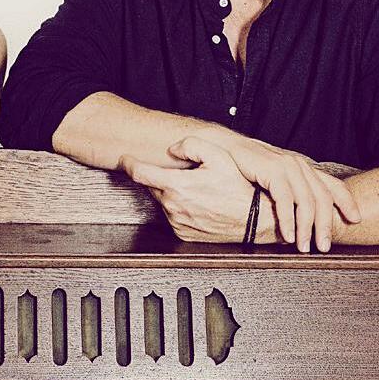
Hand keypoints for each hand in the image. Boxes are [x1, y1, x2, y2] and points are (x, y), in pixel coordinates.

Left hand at [120, 137, 273, 242]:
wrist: (254, 219)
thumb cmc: (239, 189)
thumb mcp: (219, 157)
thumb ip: (192, 145)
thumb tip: (173, 149)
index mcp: (177, 186)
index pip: (140, 174)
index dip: (129, 163)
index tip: (125, 159)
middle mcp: (173, 206)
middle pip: (152, 186)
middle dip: (159, 178)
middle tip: (180, 173)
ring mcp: (177, 222)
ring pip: (162, 201)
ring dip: (171, 193)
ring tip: (196, 190)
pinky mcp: (183, 233)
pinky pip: (172, 216)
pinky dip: (179, 208)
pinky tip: (198, 203)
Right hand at [224, 136, 362, 252]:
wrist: (223, 147)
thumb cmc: (247, 166)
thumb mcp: (274, 179)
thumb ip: (290, 192)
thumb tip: (301, 218)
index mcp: (303, 167)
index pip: (333, 184)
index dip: (347, 202)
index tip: (355, 220)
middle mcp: (299, 165)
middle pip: (322, 198)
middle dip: (325, 226)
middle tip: (324, 248)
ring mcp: (287, 166)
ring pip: (306, 201)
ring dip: (306, 228)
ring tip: (304, 247)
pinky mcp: (272, 169)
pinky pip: (285, 199)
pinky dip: (287, 220)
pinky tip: (286, 235)